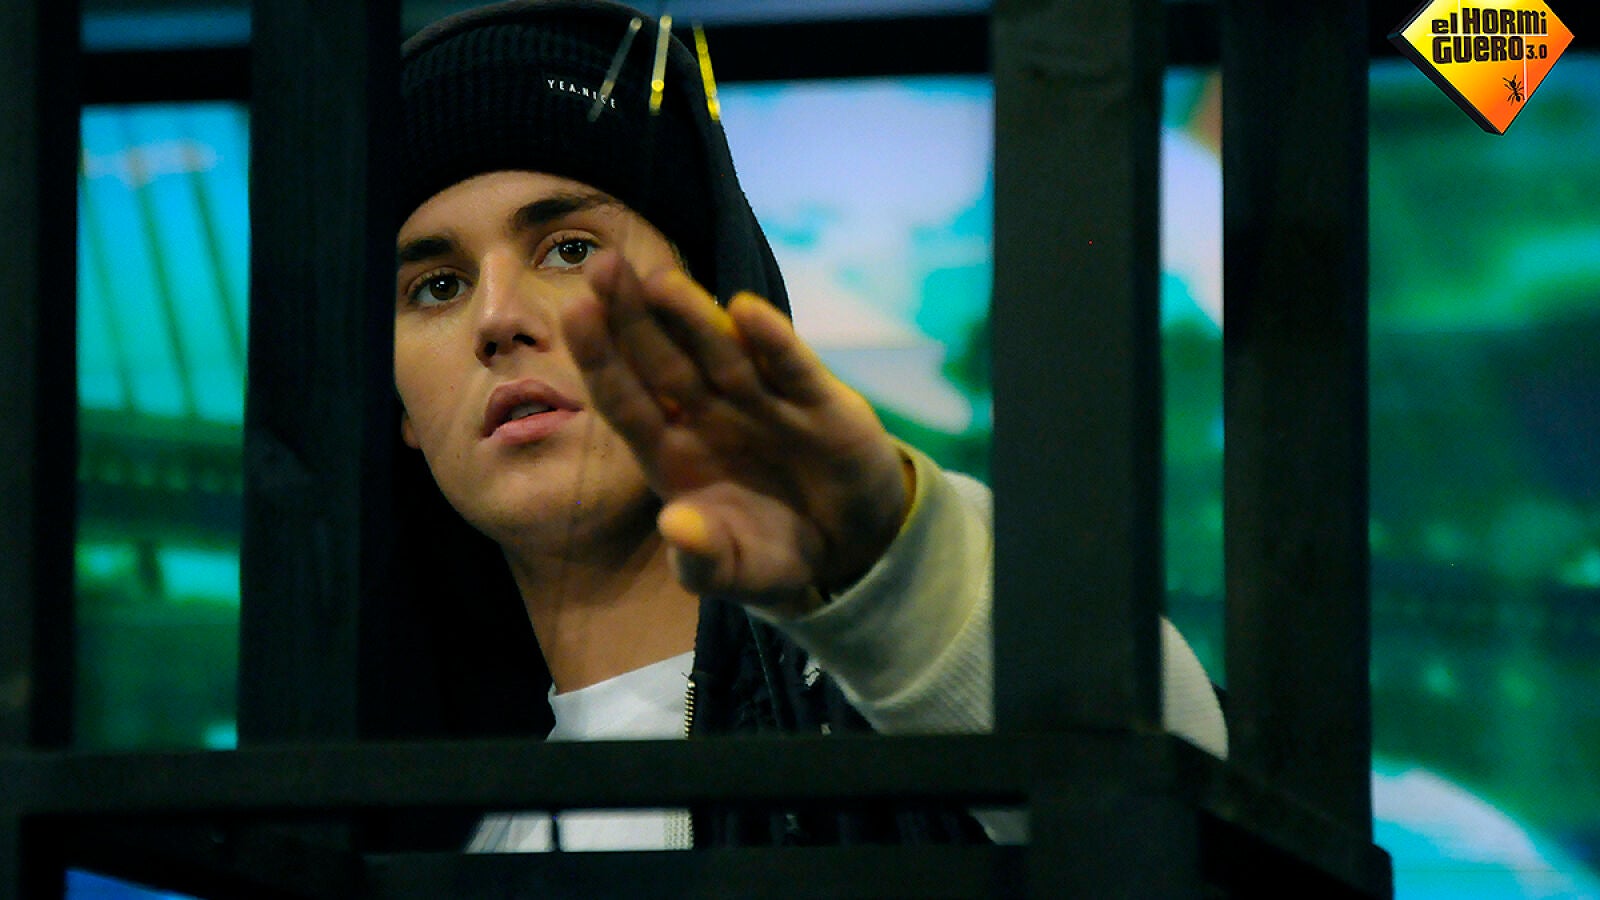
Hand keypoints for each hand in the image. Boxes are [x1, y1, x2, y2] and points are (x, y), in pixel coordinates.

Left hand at [564, 252, 912, 612]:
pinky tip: (746, 311)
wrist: (850, 549)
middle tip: (603, 266)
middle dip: (633, 316)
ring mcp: (763, 403)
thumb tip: (675, 527)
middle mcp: (710, 416)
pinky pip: (790, 368)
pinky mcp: (820, 403)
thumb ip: (703, 560)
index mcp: (672, 453)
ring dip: (692, 316)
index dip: (600, 359)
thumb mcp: (737, 573)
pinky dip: (772, 341)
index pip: (626, 400)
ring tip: (661, 280)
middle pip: (662, 361)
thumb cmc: (773, 555)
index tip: (575, 315)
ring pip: (720, 353)